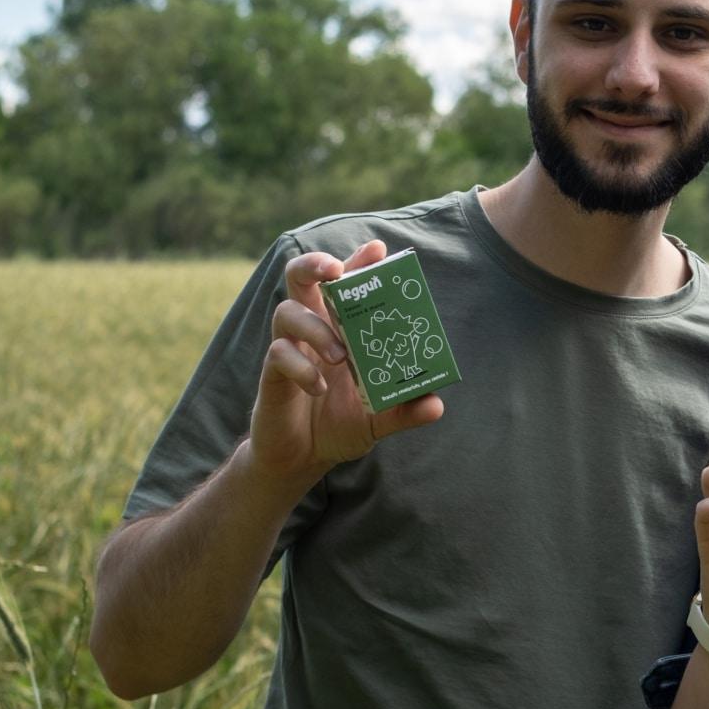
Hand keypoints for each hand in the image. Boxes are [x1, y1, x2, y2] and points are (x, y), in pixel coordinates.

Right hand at [249, 239, 444, 483]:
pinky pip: (278, 354)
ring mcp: (288, 349)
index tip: (377, 249)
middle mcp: (312, 330)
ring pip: (287, 311)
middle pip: (301, 277)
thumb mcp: (378, 420)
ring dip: (316, 328)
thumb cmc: (340, 425)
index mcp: (339, 329)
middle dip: (315, 264)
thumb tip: (436, 405)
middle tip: (334, 270)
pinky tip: (320, 387)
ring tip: (341, 356)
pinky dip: (302, 368)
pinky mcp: (271, 374)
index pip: (345, 284)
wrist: (303, 460)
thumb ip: (404, 411)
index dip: (358, 262)